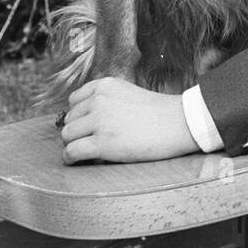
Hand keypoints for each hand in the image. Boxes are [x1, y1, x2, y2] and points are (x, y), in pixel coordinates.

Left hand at [60, 77, 199, 163]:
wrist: (181, 124)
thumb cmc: (158, 114)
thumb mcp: (128, 94)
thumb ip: (106, 100)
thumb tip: (81, 121)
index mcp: (105, 85)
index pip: (74, 101)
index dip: (80, 116)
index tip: (90, 127)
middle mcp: (98, 99)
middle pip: (69, 120)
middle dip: (78, 132)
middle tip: (93, 142)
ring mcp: (99, 120)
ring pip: (67, 136)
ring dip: (74, 145)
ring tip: (89, 152)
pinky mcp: (102, 142)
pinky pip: (71, 152)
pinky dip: (71, 159)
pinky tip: (81, 161)